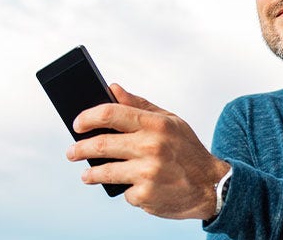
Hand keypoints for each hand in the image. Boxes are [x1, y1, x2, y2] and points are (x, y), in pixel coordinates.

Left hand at [66, 84, 231, 219]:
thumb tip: (113, 88)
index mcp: (156, 124)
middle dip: (79, 148)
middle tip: (72, 152)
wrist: (210, 186)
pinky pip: (124, 191)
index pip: (111, 113)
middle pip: (101, 144)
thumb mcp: (170, 121)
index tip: (77, 124)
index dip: (88, 117)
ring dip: (90, 174)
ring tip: (87, 175)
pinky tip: (131, 187)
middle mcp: (151, 146)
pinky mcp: (146, 195)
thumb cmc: (187, 150)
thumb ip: (140, 105)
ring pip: (105, 171)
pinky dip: (125, 189)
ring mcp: (147, 172)